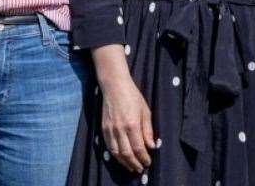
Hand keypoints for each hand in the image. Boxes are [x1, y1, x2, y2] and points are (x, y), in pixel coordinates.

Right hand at [92, 45, 153, 173]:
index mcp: (132, 124)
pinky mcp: (103, 128)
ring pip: (116, 153)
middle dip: (134, 163)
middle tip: (140, 169)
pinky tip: (121, 158)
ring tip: (131, 167)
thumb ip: (148, 130)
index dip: (144, 158)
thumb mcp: (145, 111)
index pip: (138, 148)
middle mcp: (120, 129)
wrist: (114, 86)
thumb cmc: (132, 96)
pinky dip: (115, 155)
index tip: (148, 162)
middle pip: (127, 153)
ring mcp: (110, 129)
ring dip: (124, 163)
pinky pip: (109, 146)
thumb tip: (151, 146)